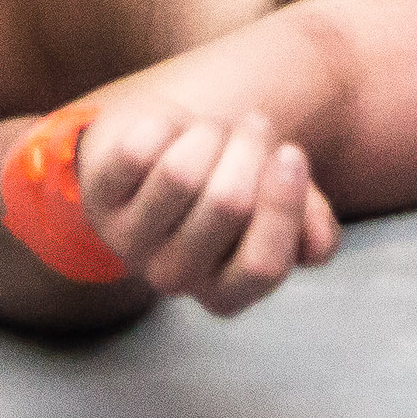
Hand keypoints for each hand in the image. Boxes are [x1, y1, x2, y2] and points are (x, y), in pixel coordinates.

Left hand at [74, 99, 340, 317]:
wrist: (158, 153)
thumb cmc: (228, 180)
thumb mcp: (273, 202)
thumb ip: (307, 223)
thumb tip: (318, 246)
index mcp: (226, 293)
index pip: (263, 263)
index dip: (284, 204)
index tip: (291, 152)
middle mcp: (174, 279)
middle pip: (228, 203)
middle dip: (250, 148)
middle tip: (253, 127)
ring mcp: (130, 242)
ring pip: (181, 174)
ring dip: (208, 133)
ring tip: (211, 129)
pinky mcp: (98, 198)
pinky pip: (138, 150)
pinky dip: (164, 124)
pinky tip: (169, 130)